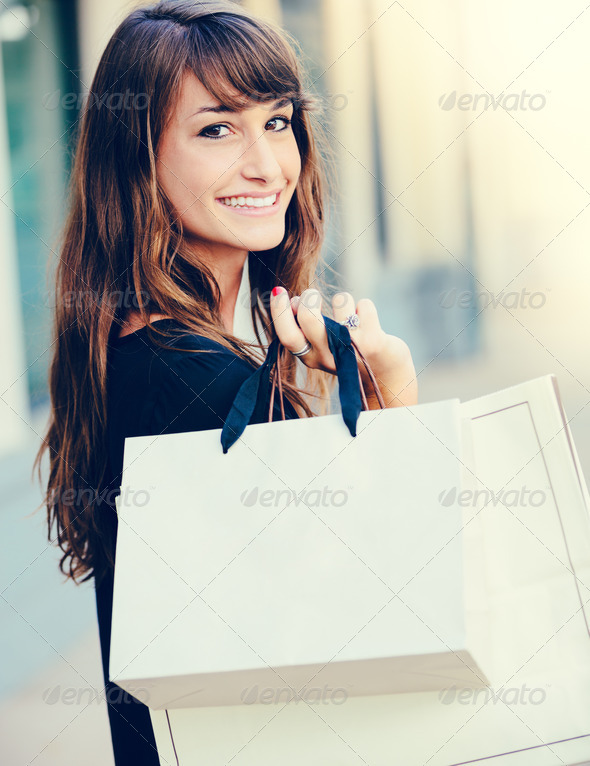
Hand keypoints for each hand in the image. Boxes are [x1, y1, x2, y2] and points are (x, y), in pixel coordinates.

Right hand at [269, 287, 417, 407]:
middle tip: (313, 296)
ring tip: (348, 313)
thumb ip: (306, 328)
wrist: (383, 377)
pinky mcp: (373, 342)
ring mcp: (350, 349)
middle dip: (309, 298)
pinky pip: (363, 305)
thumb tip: (294, 301)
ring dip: (343, 300)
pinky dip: (365, 306)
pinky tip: (367, 321)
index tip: (278, 292)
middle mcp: (328, 356)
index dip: (279, 311)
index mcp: (310, 357)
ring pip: (340, 302)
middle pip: (308, 318)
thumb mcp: (322, 346)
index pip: (287, 336)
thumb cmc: (347, 352)